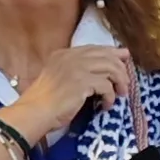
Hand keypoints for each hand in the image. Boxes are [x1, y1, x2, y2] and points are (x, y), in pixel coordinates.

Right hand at [0, 44, 136, 149]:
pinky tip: (106, 105)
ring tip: (120, 93)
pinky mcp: (81, 82)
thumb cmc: (45, 102)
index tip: (124, 58)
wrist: (34, 112)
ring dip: (119, 82)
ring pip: (110, 67)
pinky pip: (106, 85)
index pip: (94, 48)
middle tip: (126, 83)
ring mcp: (75, 67)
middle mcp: (70, 57)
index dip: (112, 52)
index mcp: (63, 54)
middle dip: (120, 68)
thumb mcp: (58, 79)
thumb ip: (75, 71)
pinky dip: (110, 96)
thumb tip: (102, 73)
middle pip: (105, 55)